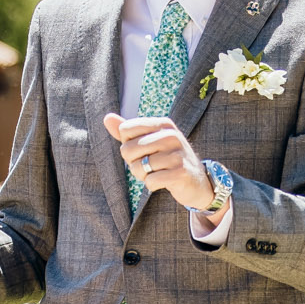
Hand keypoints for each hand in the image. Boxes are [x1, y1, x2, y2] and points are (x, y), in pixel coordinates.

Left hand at [104, 113, 218, 213]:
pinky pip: (150, 181)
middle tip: (149, 166)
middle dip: (133, 163)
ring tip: (157, 173)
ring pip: (138, 167)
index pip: (125, 130)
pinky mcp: (180, 173)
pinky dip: (152, 185)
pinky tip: (163, 182)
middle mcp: (171, 136)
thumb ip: (128, 131)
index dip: (128, 144)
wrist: (197, 182)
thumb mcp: (150, 141)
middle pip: (128, 149)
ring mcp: (177, 154)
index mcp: (163, 124)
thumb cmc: (168, 160)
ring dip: (143, 176)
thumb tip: (107, 118)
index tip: (143, 150)